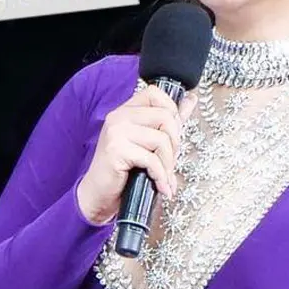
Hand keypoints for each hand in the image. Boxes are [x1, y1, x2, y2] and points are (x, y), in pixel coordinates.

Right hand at [76, 84, 198, 225]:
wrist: (98, 195)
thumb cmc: (123, 171)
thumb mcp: (147, 143)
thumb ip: (168, 121)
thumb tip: (191, 100)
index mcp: (125, 111)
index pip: (155, 93)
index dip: (171, 111)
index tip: (173, 133)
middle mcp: (119, 117)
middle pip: (165, 117)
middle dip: (175, 144)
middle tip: (170, 162)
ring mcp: (116, 132)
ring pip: (161, 140)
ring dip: (168, 164)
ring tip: (164, 178)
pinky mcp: (116, 150)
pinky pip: (151, 160)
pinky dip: (160, 176)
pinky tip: (161, 187)